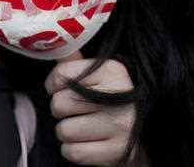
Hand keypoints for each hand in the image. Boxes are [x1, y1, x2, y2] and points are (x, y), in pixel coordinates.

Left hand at [45, 51, 138, 165]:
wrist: (140, 138)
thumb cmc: (108, 103)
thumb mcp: (96, 77)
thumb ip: (73, 62)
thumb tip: (53, 41)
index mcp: (113, 71)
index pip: (61, 74)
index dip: (53, 85)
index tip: (61, 90)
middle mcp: (121, 97)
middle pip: (59, 103)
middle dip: (61, 111)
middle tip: (78, 112)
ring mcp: (122, 125)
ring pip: (63, 130)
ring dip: (67, 132)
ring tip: (85, 128)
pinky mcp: (119, 151)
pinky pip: (73, 151)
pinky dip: (73, 150)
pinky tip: (89, 143)